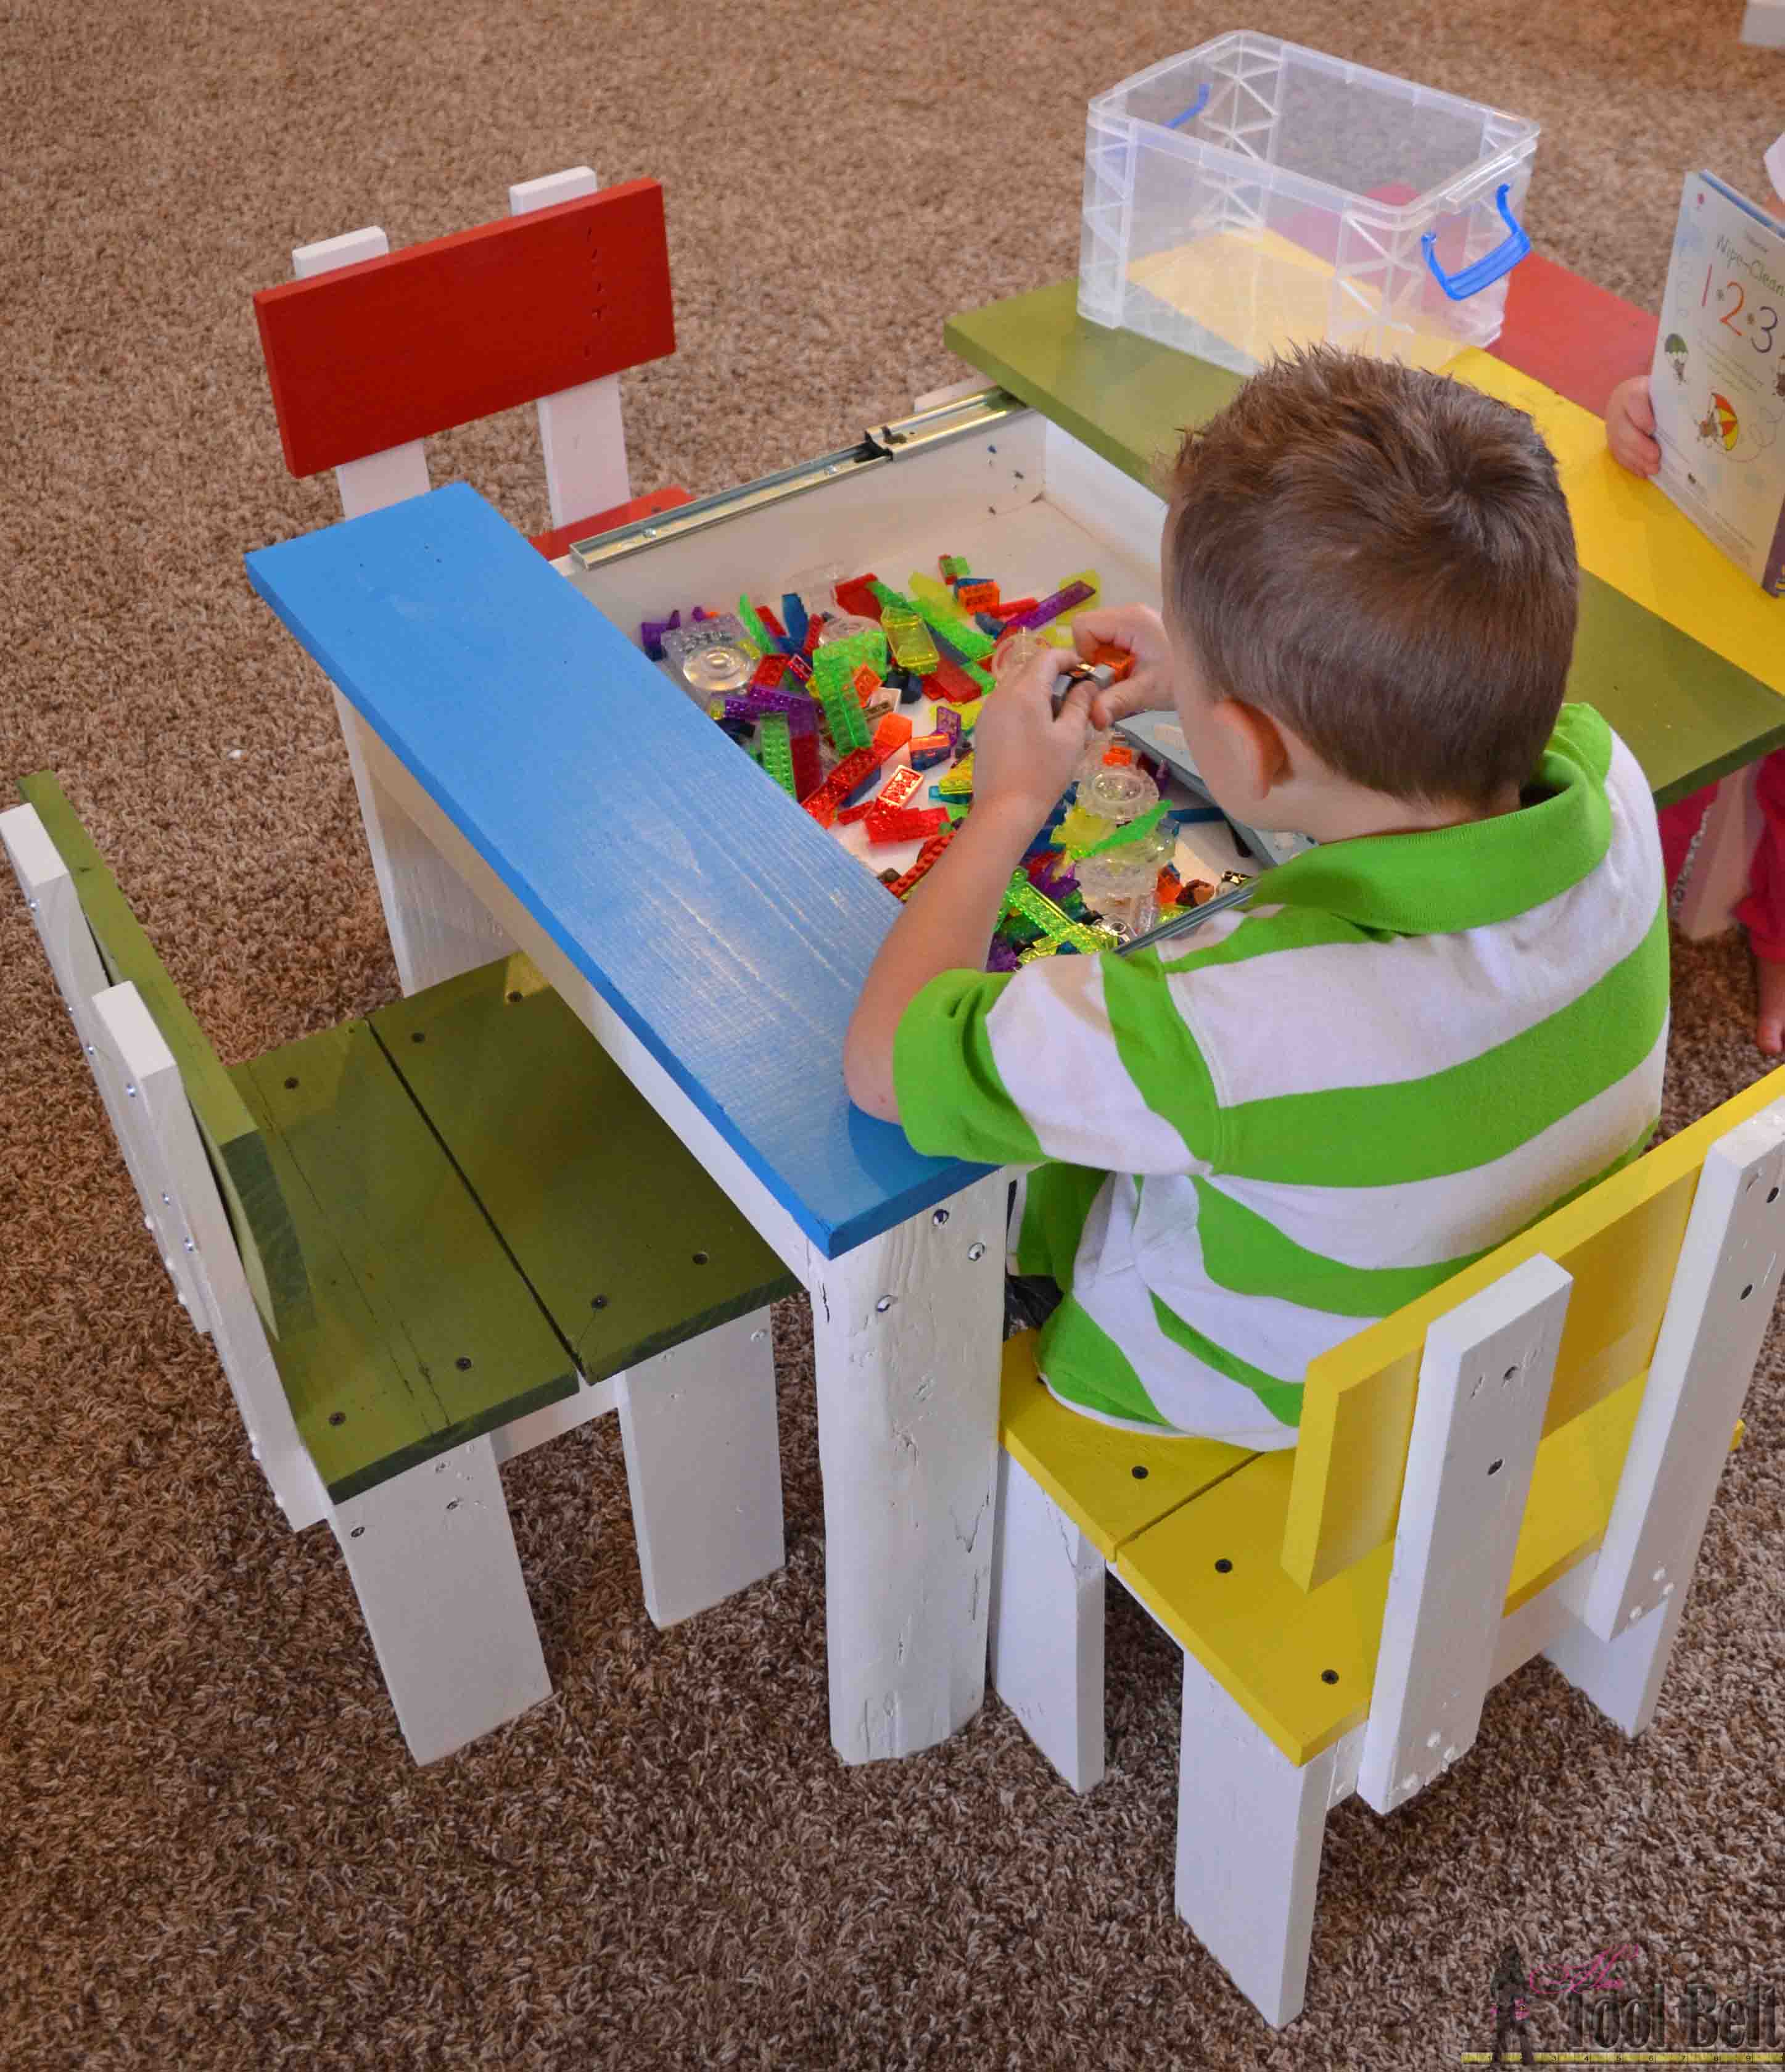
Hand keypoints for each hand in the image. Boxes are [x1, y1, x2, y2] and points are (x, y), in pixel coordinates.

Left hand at [971, 646, 1094, 826]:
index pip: (1047, 656)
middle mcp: (1001, 693)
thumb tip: (1087, 683)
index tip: (1086, 671)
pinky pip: (1005, 703)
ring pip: (1015, 684)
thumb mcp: (1071, 737)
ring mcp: (988, 710)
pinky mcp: (983, 727)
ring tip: (1059, 711)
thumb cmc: (1044, 773)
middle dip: (1053, 672)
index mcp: (1024, 691)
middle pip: (1029, 667)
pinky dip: (1023, 703)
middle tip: (1076, 691)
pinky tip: (1037, 727)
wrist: (1005, 809)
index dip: (1069, 658)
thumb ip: (1079, 703)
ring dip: (1038, 688)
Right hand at [1070, 604, 1178, 727]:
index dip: (1083, 653)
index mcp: (1130, 620)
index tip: (1100, 676)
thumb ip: (1117, 701)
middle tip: (1113, 681)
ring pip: (1099, 638)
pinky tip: (1132, 674)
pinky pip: (1112, 643)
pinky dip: (1114, 661)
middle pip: (1089, 631)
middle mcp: (1130, 613)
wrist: (1215, 673)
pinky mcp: (1140, 630)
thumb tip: (1094, 717)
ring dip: (1104, 663)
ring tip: (1125, 679)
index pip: (1083, 625)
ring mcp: (1135, 620)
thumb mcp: (1147, 691)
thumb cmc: (1183, 676)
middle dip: (1093, 660)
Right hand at [1606, 375, 1660, 477]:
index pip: (1634, 402)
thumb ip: (1669, 399)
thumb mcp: (1659, 390)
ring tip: (1654, 469)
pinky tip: (1643, 473)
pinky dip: (1631, 466)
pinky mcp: (1611, 442)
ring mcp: (1612, 428)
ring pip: (1620, 446)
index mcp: (1631, 392)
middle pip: (1624, 430)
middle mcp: (1617, 411)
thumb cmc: (1651, 395)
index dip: (1642, 417)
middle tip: (1656, 457)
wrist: (1624, 399)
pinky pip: (1618, 456)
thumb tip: (1692, 413)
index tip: (1652, 429)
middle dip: (1640, 446)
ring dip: (1637, 460)